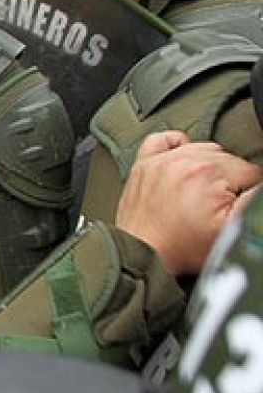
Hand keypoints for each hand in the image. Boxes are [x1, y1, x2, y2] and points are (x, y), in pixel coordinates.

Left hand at [116, 131, 261, 276]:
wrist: (141, 253)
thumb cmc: (181, 247)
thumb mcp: (230, 228)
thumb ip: (252, 201)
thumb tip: (258, 185)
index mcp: (209, 172)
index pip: (251, 171)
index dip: (248, 191)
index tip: (234, 206)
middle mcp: (184, 160)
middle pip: (228, 159)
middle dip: (229, 181)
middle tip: (218, 205)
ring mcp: (162, 159)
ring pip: (202, 148)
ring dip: (208, 167)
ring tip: (202, 192)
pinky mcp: (144, 163)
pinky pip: (163, 140)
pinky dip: (176, 147)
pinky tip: (183, 163)